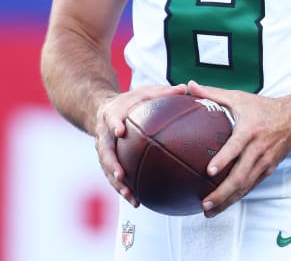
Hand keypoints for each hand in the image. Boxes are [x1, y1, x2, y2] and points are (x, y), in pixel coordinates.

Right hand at [92, 83, 187, 204]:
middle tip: (121, 175)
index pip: (111, 119)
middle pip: (105, 152)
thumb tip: (187, 88)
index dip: (114, 124)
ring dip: (117, 184)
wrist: (103, 110)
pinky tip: (137, 201)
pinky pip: (113, 177)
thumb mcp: (144, 92)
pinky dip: (123, 189)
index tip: (120, 130)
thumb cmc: (129, 102)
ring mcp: (103, 150)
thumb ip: (163, 92)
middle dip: (111, 164)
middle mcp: (104, 135)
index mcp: (112, 115)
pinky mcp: (107, 162)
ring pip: (107, 169)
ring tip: (130, 196)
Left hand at [187, 80, 290, 216]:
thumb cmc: (263, 107)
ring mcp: (265, 161)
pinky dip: (237, 197)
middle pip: (241, 175)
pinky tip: (223, 204)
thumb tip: (189, 86)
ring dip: (228, 201)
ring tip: (208, 211)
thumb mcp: (239, 97)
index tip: (209, 171)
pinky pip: (251, 186)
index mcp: (250, 130)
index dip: (224, 160)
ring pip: (246, 186)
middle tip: (204, 203)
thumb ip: (212, 93)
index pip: (236, 146)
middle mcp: (259, 148)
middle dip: (222, 193)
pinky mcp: (268, 169)